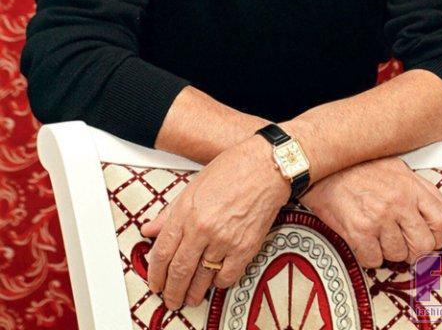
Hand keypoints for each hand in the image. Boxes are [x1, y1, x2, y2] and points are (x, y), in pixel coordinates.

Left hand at [140, 135, 289, 309]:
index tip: (155, 283)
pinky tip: (215, 280)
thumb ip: (170, 212)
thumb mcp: (194, 185)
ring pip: (202, 279)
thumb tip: (150, 230)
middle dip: (172, 291)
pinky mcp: (245, 248)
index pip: (163, 251)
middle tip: (170, 299)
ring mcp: (224, 239)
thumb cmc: (233, 169)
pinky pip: (227, 276)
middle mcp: (202, 228)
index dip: (155, 273)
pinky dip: (219, 283)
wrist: (266, 167)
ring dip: (193, 293)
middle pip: (180, 271)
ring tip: (190, 298)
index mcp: (186, 211)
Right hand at [301, 157, 441, 267]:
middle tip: (401, 242)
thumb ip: (424, 188)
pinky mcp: (358, 231)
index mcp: (409, 186)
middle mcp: (397, 202)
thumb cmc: (357, 167)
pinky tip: (363, 239)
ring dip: (388, 250)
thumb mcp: (396, 167)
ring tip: (376, 234)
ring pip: (398, 255)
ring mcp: (378, 218)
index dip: (439, 235)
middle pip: (423, 245)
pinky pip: (374, 260)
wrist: (320, 167)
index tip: (429, 237)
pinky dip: (368, 255)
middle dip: (414, 250)